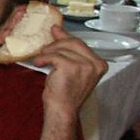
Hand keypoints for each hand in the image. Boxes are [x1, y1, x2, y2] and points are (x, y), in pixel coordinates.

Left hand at [31, 25, 105, 139]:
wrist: (62, 110)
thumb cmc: (65, 93)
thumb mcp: (70, 68)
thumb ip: (68, 50)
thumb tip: (57, 29)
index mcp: (99, 64)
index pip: (82, 44)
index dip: (66, 37)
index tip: (55, 31)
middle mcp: (96, 64)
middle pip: (74, 43)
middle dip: (56, 43)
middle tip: (45, 48)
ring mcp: (85, 66)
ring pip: (62, 49)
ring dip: (48, 52)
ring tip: (41, 58)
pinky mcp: (71, 67)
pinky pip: (54, 56)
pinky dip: (44, 58)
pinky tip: (39, 63)